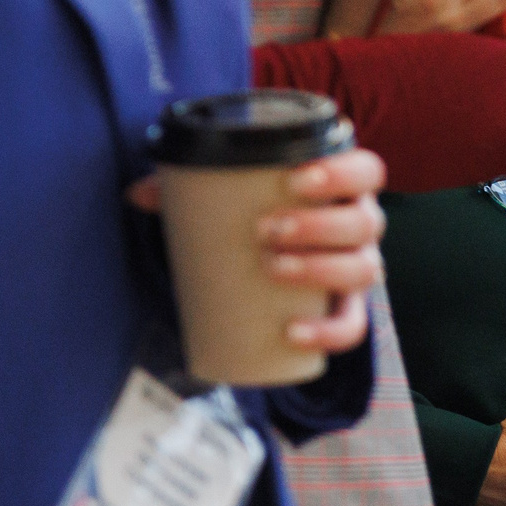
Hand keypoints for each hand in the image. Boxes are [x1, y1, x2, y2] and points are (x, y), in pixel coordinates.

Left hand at [127, 147, 384, 355]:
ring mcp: (360, 267)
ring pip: (365, 270)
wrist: (274, 249)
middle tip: (265, 230)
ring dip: (322, 269)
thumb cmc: (258, 212)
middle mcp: (362, 227)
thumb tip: (138, 194)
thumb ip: (189, 186)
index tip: (296, 179)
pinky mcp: (346, 307)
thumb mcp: (230, 193)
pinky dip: (328, 332)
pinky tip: (293, 334)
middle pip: (364, 224)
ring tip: (273, 268)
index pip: (367, 172)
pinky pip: (353, 325)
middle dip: (318, 226)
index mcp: (347, 189)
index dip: (342, 174)